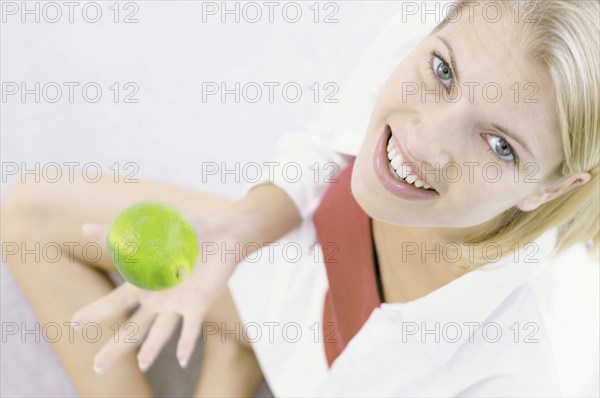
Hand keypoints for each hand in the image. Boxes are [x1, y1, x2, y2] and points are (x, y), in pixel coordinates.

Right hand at [70, 217, 238, 373]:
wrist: (222, 235)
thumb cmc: (186, 234)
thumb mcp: (151, 234)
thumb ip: (120, 236)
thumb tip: (83, 228)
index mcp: (144, 284)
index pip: (116, 301)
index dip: (97, 311)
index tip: (74, 322)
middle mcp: (158, 299)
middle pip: (134, 327)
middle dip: (116, 347)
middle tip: (97, 366)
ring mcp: (178, 304)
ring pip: (161, 332)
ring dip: (152, 348)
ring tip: (141, 364)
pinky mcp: (199, 304)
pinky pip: (192, 327)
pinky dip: (186, 342)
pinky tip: (182, 359)